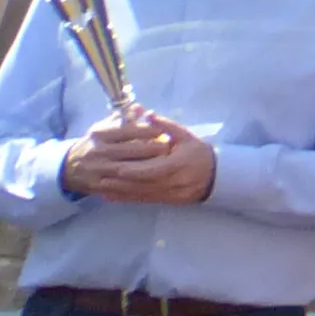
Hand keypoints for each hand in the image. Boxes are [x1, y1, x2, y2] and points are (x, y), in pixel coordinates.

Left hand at [66, 112, 214, 203]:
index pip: (154, 169)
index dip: (135, 170)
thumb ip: (166, 126)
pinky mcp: (165, 200)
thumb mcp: (185, 136)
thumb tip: (147, 114)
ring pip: (141, 194)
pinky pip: (142, 200)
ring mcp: (169, 193)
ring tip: (101, 187)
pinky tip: (111, 196)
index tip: (117, 167)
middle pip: (143, 184)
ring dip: (120, 192)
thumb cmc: (197, 152)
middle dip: (121, 183)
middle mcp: (174, 181)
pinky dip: (125, 199)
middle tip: (101, 178)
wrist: (214, 175)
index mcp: (179, 163)